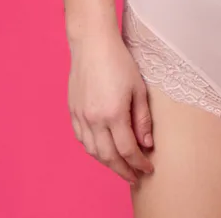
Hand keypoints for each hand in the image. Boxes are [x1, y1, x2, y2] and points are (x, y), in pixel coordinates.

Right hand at [67, 27, 154, 186]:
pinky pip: (82, 139)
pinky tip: (102, 148)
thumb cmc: (119, 61)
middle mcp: (94, 119)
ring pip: (93, 151)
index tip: (147, 169)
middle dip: (123, 170)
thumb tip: (146, 143)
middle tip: (134, 177)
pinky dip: (93, 149)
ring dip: (107, 162)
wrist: (92, 43)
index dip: (138, 163)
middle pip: (108, 157)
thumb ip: (142, 118)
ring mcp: (81, 116)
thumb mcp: (138, 88)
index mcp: (113, 113)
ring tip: (120, 166)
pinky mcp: (73, 111)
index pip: (127, 150)